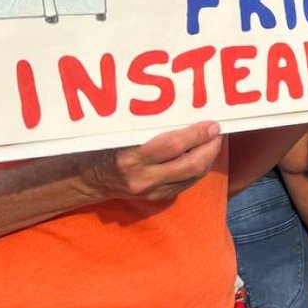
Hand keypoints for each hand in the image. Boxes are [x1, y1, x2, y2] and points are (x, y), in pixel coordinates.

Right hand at [82, 121, 221, 201]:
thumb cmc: (104, 147)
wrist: (89, 180)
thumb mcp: (120, 132)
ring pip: (193, 176)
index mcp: (130, 157)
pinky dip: (199, 167)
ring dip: (209, 157)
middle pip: (190, 165)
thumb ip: (148, 125)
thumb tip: (184, 108)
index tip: (212, 123)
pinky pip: (188, 183)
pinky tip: (203, 154)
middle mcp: (143, 178)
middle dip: (211, 147)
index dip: (197, 134)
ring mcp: (152, 191)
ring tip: (214, 140)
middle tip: (218, 131)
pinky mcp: (158, 198)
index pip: (173, 146)